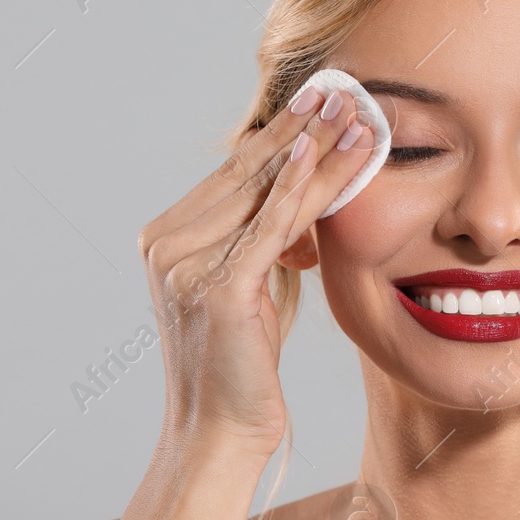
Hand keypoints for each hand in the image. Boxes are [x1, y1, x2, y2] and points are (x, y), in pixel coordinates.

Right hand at [137, 86, 375, 453]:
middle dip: (300, 126)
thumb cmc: (241, 366)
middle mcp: (165, 245)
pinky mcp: (216, 288)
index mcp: (165, 240)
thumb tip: (302, 199)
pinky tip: (321, 152)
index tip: (319, 98)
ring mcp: (184, 265)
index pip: (233, 174)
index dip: (279, 133)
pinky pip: (269, 226)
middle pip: (246, 173)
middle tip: (343, 87)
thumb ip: (262, 243)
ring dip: (314, 148)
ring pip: (264, 192)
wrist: (220, 433)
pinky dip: (297, 187)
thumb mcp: (250, 290)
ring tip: (353, 112)